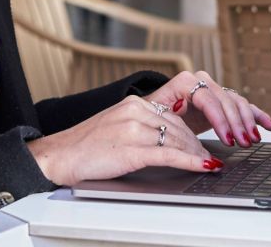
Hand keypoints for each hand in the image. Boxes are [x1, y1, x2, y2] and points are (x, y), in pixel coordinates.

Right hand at [26, 95, 224, 186]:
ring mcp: (133, 128)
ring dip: (197, 154)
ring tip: (209, 164)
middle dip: (197, 144)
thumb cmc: (86, 146)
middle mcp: (135, 110)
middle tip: (209, 157)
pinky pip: (169, 155)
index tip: (202, 142)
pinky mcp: (132, 148)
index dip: (191, 131)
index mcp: (133, 103)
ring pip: (177, 140)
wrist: (60, 155)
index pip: (173, 115)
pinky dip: (190, 161)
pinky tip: (203, 166)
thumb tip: (166, 137)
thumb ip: (141, 126)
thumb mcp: (117, 126)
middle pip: (178, 127)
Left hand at [143, 71, 270, 148]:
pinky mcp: (223, 100)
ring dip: (248, 122)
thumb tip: (181, 129)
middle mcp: (202, 81)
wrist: (156, 111)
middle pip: (226, 101)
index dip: (220, 119)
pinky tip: (270, 125)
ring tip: (253, 140)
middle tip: (244, 143)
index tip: (227, 139)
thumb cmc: (153, 115)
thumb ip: (169, 121)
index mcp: (185, 81)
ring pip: (237, 103)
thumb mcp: (157, 117)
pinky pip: (243, 105)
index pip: (208, 98)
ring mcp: (214, 88)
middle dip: (237, 124)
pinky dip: (257, 115)